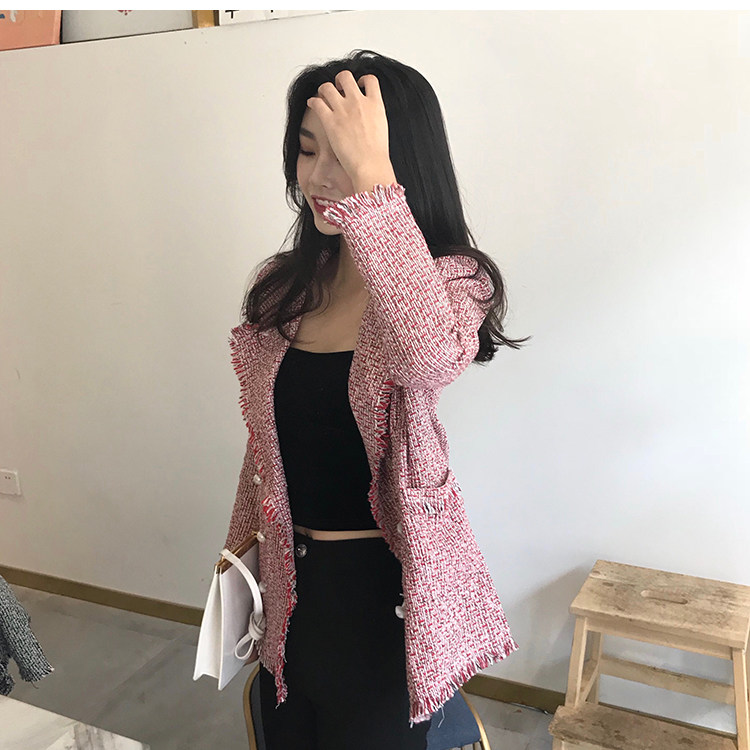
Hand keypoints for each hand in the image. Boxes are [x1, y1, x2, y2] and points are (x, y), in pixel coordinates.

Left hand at [306, 71, 395, 190]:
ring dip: (324, 89)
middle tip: (338, 88)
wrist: (370, 165)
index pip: (370, 80)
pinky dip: (312, 101)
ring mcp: (343, 110)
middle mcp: (358, 102)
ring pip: (327, 86)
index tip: (359, 85)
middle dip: (339, 80)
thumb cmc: (377, 153)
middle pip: (345, 76)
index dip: (362, 80)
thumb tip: (368, 116)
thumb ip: (374, 116)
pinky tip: (313, 104)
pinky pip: (316, 102)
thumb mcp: (382, 128)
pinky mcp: (330, 121)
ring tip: (323, 96)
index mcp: (375, 104)